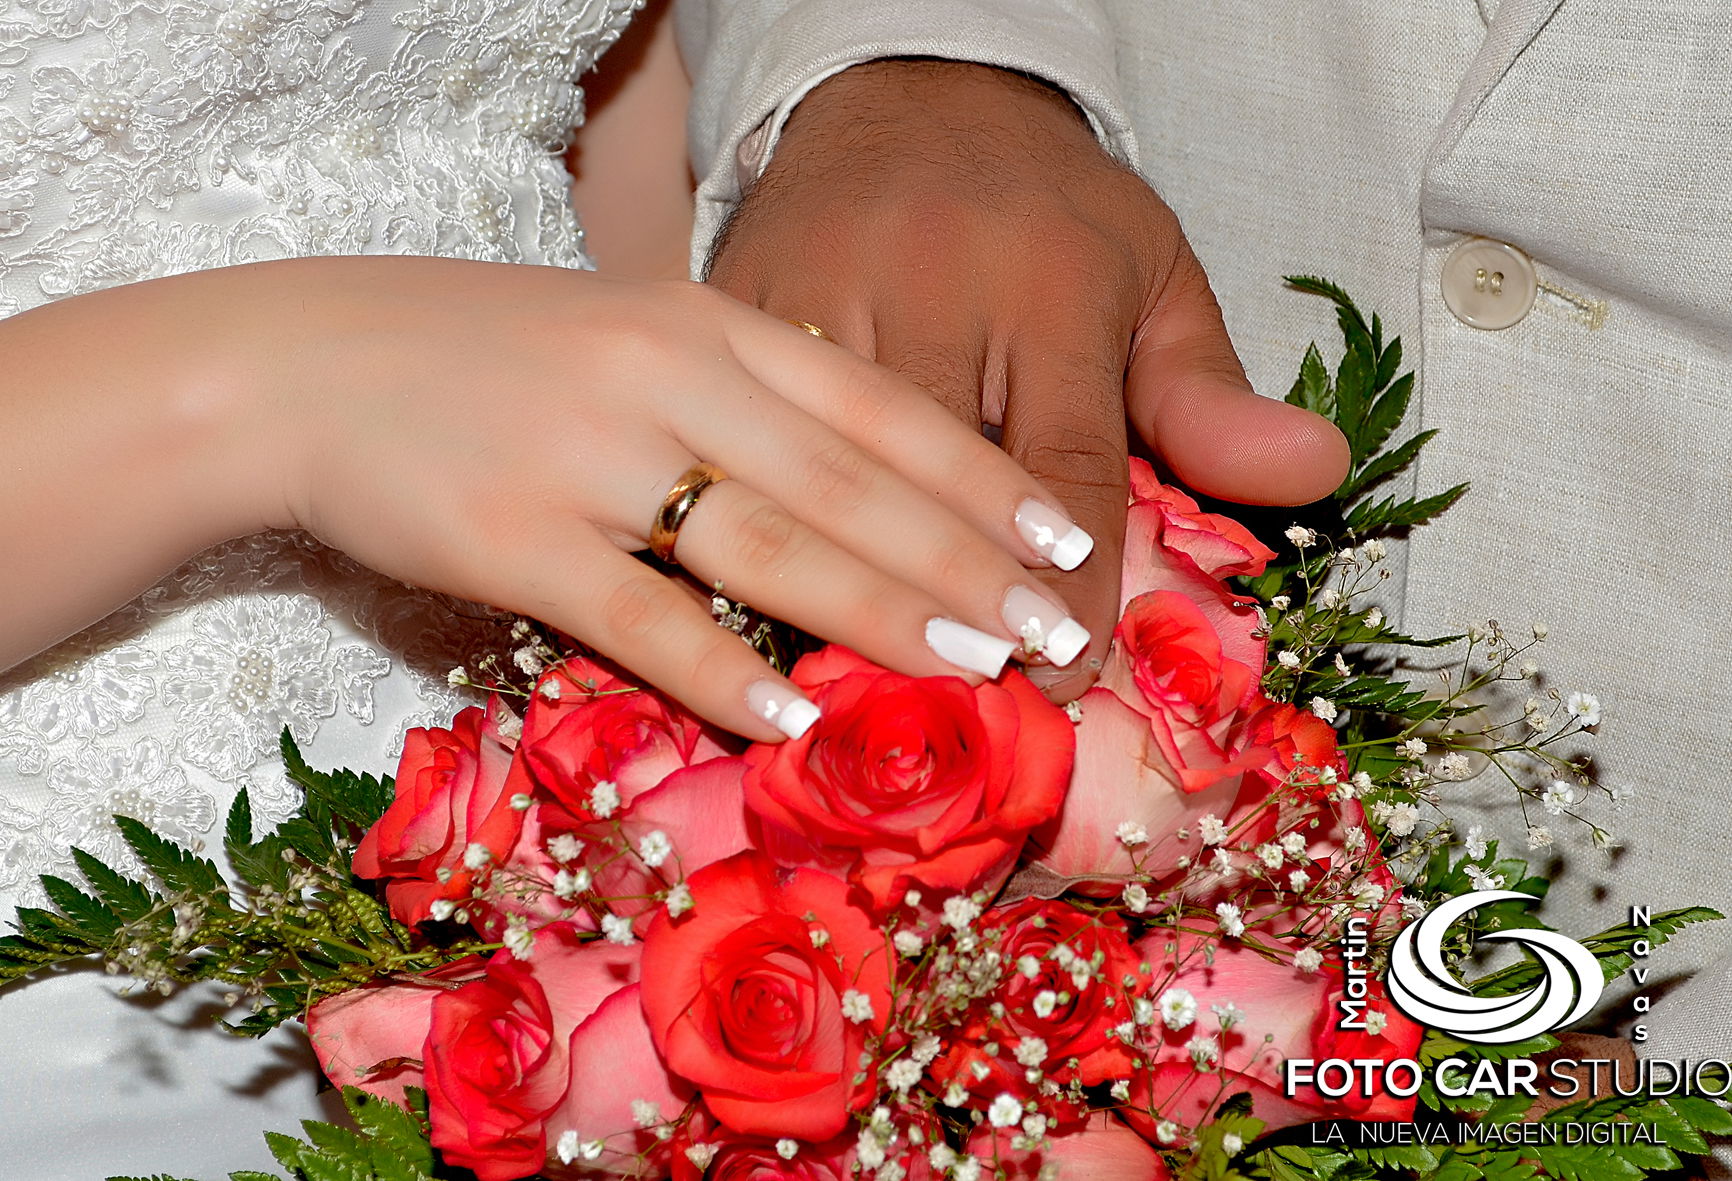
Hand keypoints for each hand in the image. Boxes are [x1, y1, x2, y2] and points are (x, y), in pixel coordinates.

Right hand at [0, 258, 1096, 740]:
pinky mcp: (511, 535)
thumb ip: (741, 393)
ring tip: (973, 666)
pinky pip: (639, 611)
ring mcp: (588, 455)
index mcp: (708, 322)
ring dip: (881, 610)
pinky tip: (793, 713)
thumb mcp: (629, 336)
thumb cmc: (486, 357)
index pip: (879, 406)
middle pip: (849, 482)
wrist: (305, 364)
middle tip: (1056, 628)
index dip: (982, 478)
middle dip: (966, 562)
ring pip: (768, 544)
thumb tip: (864, 485)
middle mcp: (666, 378)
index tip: (1066, 539)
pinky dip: (721, 667)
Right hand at [706, 60, 1349, 700]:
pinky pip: (741, 428)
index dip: (1071, 579)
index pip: (1066, 461)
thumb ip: (1209, 394)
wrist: (904, 92)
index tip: (1066, 667)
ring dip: (848, 571)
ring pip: (824, 458)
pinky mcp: (731, 302)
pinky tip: (766, 585)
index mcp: (1051, 282)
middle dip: (959, 590)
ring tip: (865, 665)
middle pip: (938, 468)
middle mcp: (931, 282)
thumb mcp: (1150, 278)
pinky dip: (754, 508)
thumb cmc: (1043, 212)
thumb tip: (1317, 470)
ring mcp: (818, 289)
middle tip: (973, 685)